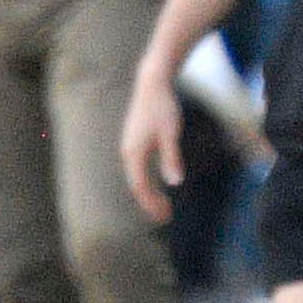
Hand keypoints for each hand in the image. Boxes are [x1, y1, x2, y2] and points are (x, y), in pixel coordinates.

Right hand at [119, 66, 186, 223]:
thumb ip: (171, 158)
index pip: (141, 186)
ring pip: (137, 177)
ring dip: (149, 193)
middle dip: (150, 203)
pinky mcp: (134, 141)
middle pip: (137, 185)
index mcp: (135, 153)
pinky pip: (138, 168)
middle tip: (165, 218)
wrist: (152, 84)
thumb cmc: (163, 108)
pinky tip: (157, 185)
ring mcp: (129, 147)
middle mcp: (128, 152)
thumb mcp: (171, 133)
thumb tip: (174, 183)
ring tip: (163, 206)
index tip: (163, 217)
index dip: (151, 203)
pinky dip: (147, 181)